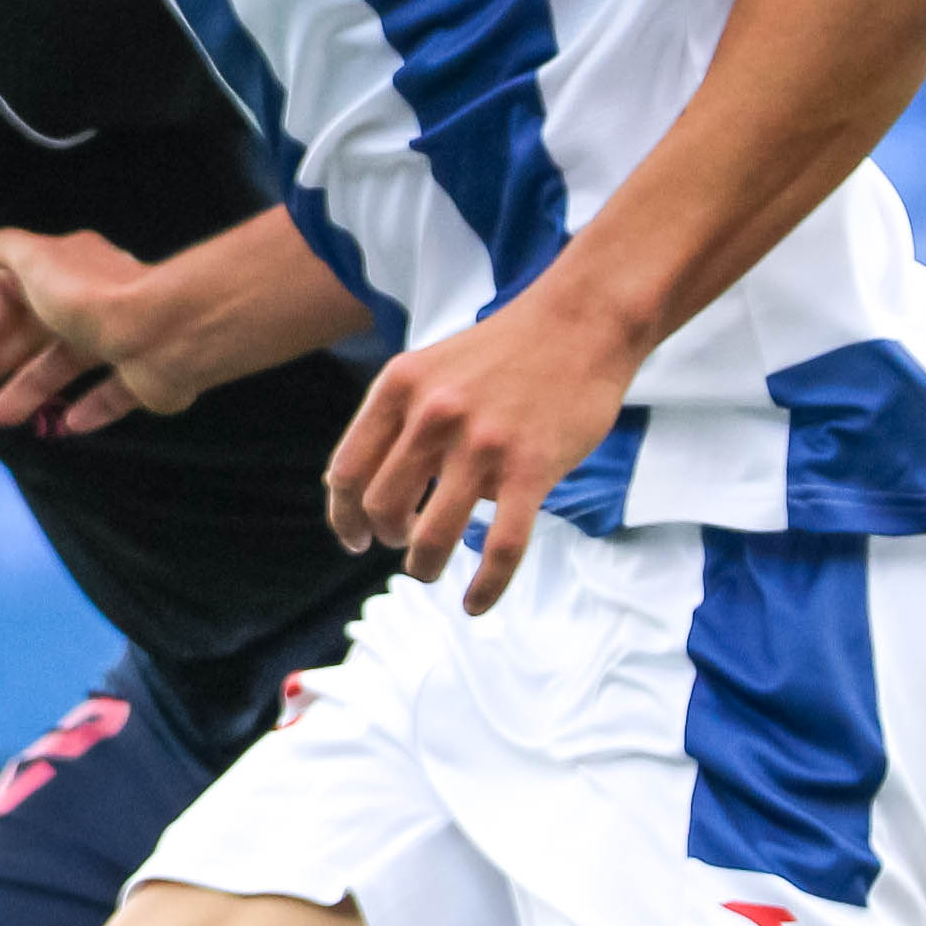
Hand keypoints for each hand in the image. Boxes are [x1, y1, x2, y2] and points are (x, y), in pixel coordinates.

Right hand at [0, 224, 183, 436]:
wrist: (162, 332)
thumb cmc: (91, 297)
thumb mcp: (35, 262)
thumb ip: (4, 249)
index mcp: (64, 269)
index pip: (11, 291)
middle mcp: (91, 300)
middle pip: (34, 331)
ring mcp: (118, 338)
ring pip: (66, 364)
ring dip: (32, 388)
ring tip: (3, 416)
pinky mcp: (142, 375)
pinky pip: (112, 393)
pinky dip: (90, 407)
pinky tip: (68, 423)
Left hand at [323, 281, 642, 611]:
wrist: (581, 321)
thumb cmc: (506, 350)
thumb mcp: (431, 368)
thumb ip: (395, 419)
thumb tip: (351, 486)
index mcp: (400, 387)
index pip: (346, 472)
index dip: (343, 517)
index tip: (355, 540)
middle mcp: (434, 415)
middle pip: (382, 508)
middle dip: (387, 538)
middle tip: (403, 544)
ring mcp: (483, 445)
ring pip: (432, 536)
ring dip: (424, 565)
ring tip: (429, 569)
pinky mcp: (531, 469)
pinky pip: (502, 548)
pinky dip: (485, 587)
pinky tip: (476, 604)